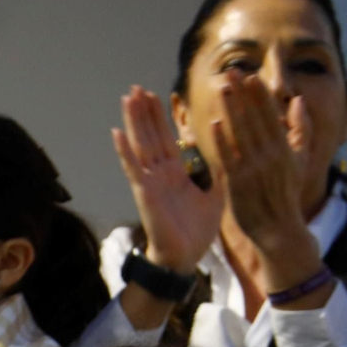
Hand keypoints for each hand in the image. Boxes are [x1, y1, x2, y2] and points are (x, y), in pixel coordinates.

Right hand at [112, 85, 221, 276]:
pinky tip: (116, 132)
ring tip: (128, 98)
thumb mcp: (217, 196)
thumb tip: (229, 151)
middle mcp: (161, 174)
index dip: (161, 118)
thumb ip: (219, 173)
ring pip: (141, 144)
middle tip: (137, 87)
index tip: (157, 96)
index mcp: (177, 174)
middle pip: (151, 135)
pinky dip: (124, 151)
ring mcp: (150, 182)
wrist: (185, 258)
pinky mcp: (144, 192)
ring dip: (134, 121)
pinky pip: (133, 168)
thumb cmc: (197, 233)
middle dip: (145, 112)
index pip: (168, 139)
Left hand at [211, 75, 325, 290]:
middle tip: (232, 71)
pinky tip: (214, 124)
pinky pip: (229, 158)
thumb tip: (298, 101)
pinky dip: (222, 141)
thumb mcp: (301, 160)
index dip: (260, 95)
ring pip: (241, 134)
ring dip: (231, 110)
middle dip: (243, 95)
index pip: (271, 116)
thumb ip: (302, 130)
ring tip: (222, 88)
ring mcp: (254, 170)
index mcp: (285, 149)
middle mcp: (270, 156)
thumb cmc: (287, 194)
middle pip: (254, 119)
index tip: (251, 76)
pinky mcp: (238, 184)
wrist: (278, 230)